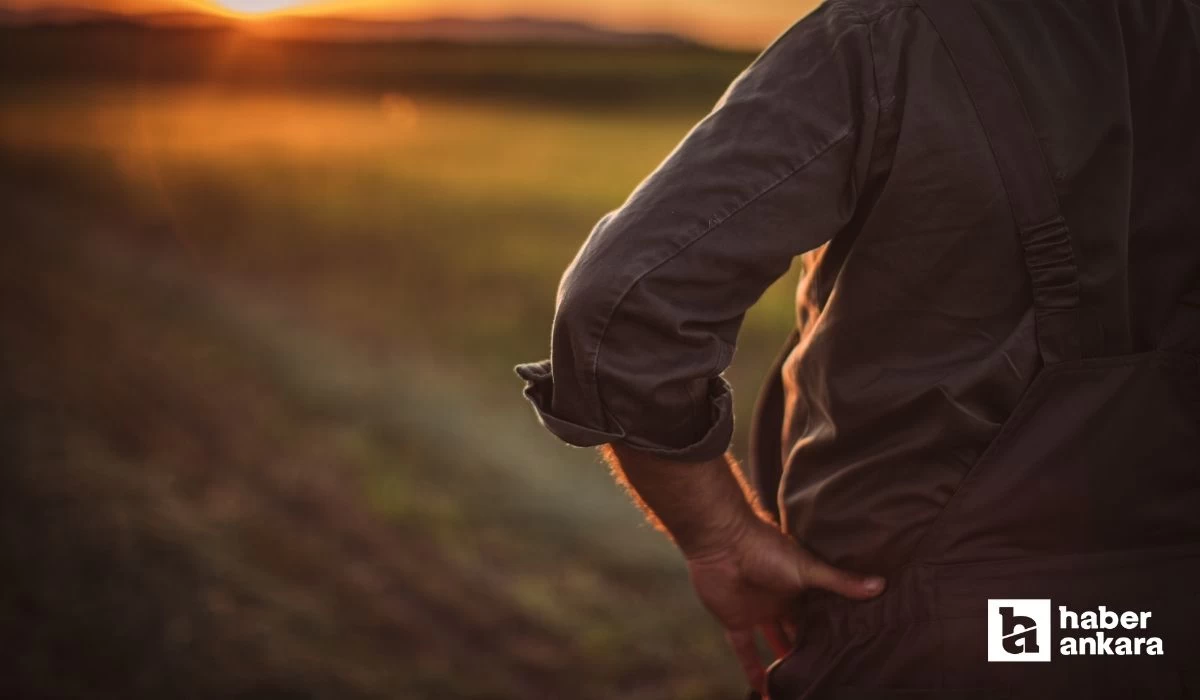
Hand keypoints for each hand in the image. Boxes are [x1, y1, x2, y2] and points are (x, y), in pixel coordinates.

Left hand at [683, 516, 884, 695]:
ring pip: (774, 642)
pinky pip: (745, 651)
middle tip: (828, 670)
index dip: (832, 629)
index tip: (849, 648)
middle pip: (798, 630)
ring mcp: (759, 611)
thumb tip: (882, 585)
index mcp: (800, 586)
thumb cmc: (767, 548)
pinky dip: (753, 669)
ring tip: (801, 683)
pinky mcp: (736, 621)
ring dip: (784, 662)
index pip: (819, 613)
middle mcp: (781, 600)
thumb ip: (841, 582)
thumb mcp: (808, 569)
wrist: (723, 542)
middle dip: (810, 648)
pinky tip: (765, 690)